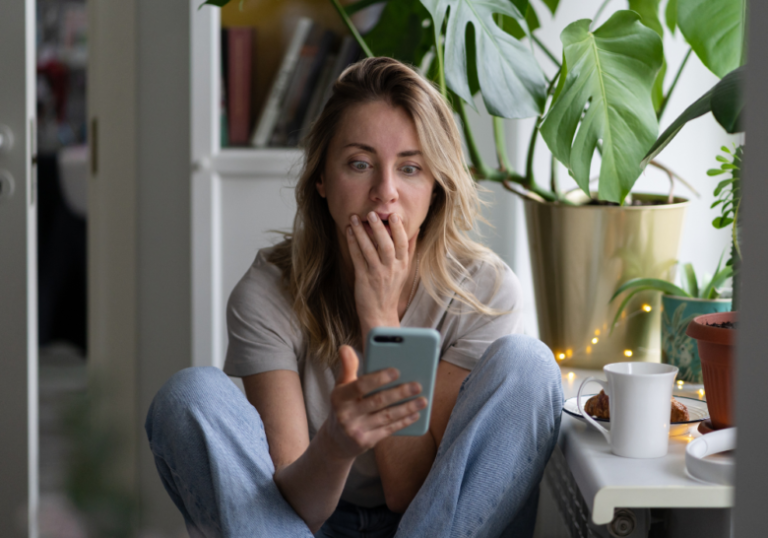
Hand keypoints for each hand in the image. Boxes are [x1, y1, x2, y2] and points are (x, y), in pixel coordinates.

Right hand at [324, 345, 425, 458]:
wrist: (336, 441)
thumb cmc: (343, 406)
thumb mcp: (341, 386)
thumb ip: (347, 367)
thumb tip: (345, 347)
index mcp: (339, 397)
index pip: (360, 385)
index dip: (379, 378)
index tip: (397, 371)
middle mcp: (346, 414)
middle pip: (378, 401)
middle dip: (400, 393)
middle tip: (417, 385)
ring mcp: (356, 430)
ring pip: (386, 416)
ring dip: (407, 408)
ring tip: (423, 400)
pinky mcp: (367, 442)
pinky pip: (389, 430)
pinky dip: (403, 422)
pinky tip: (415, 414)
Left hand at [346, 212, 415, 337]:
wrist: (380, 314)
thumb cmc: (391, 290)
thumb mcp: (404, 270)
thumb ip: (409, 250)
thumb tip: (416, 230)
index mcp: (403, 266)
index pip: (403, 244)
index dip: (398, 229)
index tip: (394, 215)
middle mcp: (392, 269)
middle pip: (387, 245)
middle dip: (379, 228)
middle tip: (372, 213)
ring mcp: (377, 274)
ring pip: (370, 249)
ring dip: (361, 232)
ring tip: (355, 218)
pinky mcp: (363, 278)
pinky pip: (357, 258)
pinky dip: (353, 243)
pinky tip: (349, 232)